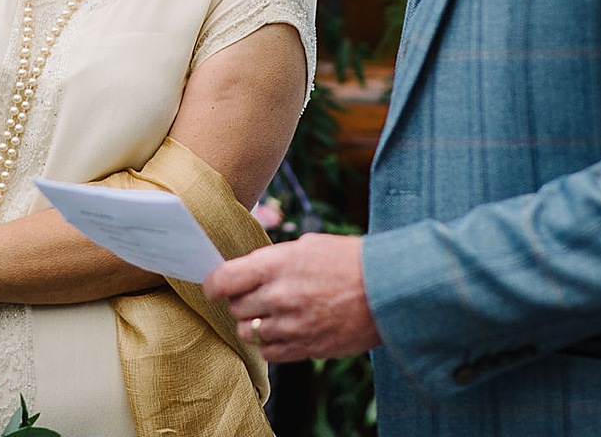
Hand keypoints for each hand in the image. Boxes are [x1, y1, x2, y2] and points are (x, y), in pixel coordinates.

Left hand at [202, 233, 379, 362]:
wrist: (388, 289)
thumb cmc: (349, 261)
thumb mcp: (307, 246)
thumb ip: (273, 260)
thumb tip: (246, 272)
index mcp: (277, 264)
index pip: (224, 280)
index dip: (213, 285)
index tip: (214, 287)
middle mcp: (280, 296)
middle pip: (235, 308)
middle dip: (239, 302)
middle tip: (253, 296)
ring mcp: (292, 325)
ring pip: (249, 333)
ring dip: (253, 324)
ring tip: (270, 314)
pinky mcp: (306, 348)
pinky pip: (269, 353)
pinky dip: (270, 344)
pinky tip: (283, 331)